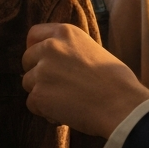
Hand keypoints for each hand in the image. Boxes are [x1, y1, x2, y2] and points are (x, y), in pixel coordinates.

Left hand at [21, 22, 148, 137]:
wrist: (121, 105)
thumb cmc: (117, 82)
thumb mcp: (94, 50)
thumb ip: (72, 51)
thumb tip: (60, 64)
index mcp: (66, 33)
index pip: (35, 34)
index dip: (34, 47)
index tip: (38, 59)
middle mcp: (50, 47)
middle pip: (27, 60)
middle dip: (37, 74)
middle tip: (57, 88)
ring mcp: (42, 71)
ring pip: (29, 83)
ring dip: (42, 94)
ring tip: (66, 103)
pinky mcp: (39, 94)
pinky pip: (32, 104)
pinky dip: (45, 112)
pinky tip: (65, 114)